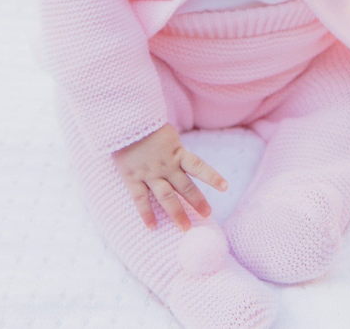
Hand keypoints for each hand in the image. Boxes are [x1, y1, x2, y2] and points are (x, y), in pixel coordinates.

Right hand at [111, 123, 227, 230]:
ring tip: (185, 228)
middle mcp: (166, 165)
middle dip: (197, 201)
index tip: (225, 187)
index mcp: (177, 152)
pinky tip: (152, 227)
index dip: (212, 176)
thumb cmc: (147, 126)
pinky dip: (146, 213)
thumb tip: (185, 162)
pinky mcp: (132, 177)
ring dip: (176, 213)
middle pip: (185, 187)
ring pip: (166, 197)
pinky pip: (140, 199)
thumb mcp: (168, 136)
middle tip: (207, 215)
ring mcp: (149, 173)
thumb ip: (175, 151)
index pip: (198, 166)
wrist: (125, 121)